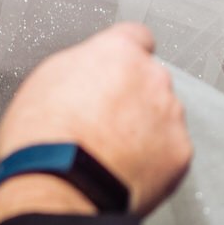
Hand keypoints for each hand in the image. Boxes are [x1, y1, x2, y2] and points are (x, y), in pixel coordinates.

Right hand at [0, 23, 190, 221]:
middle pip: (150, 81)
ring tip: (109, 153)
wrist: (58, 187)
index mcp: (118, 53)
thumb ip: (83, 66)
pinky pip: (170, 151)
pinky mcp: (180, 152)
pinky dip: (154, 161)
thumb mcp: (46, 80)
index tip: (116, 73)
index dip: (123, 58)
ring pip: (163, 116)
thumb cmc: (43, 139)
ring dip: (145, 129)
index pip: (136, 38)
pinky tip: (123, 170)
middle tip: (103, 124)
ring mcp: (171, 115)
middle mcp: (152, 78)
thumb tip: (91, 72)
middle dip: (133, 98)